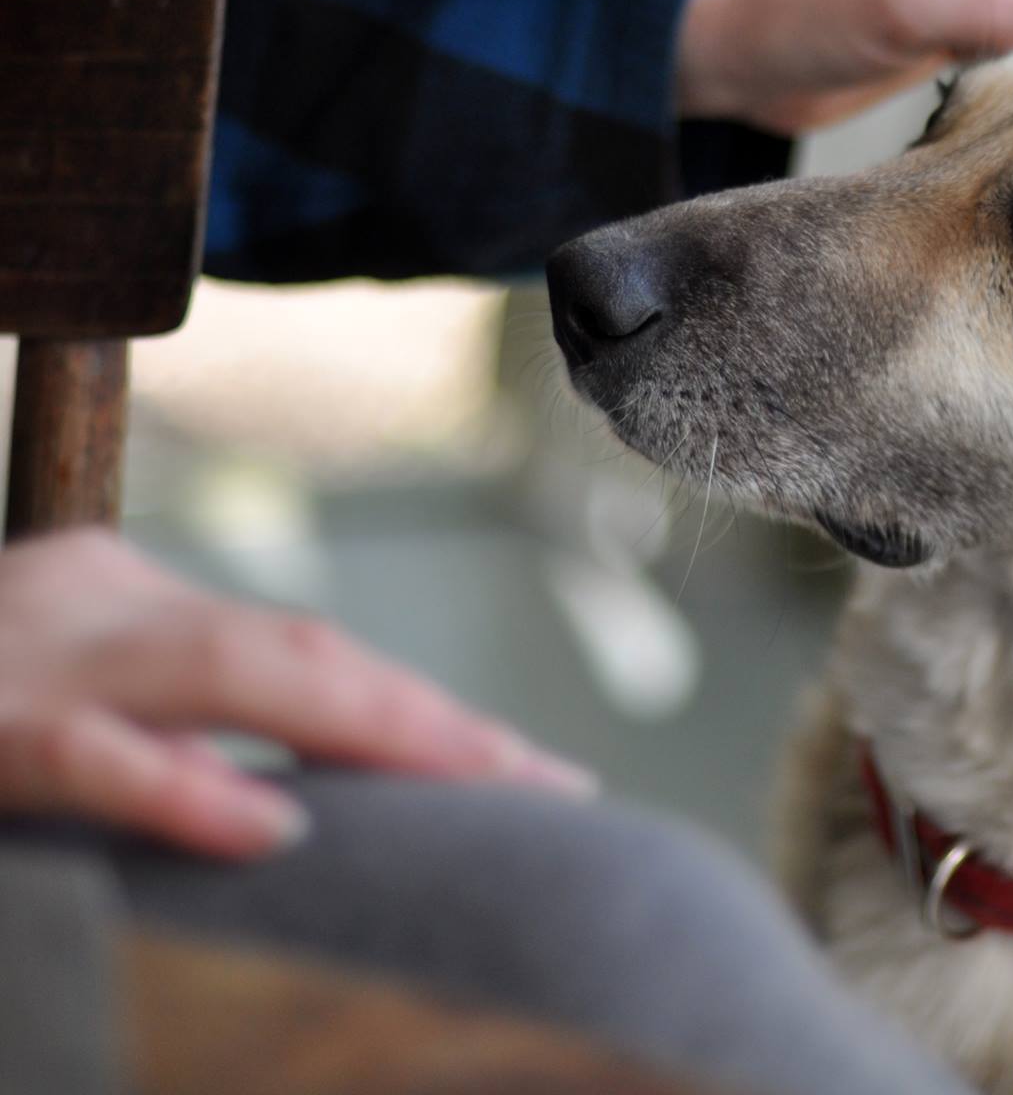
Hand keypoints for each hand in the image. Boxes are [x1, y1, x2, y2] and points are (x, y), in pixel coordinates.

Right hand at [0, 528, 593, 859]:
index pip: (303, 654)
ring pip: (233, 672)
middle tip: (550, 792)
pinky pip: (87, 756)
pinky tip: (272, 826)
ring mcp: (25, 662)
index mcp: (113, 597)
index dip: (425, 715)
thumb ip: (154, 740)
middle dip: (436, 724)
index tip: (534, 780)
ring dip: (373, 730)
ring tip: (489, 785)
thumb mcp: (48, 707)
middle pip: (301, 653)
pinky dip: (180, 789)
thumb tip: (279, 815)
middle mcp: (83, 604)